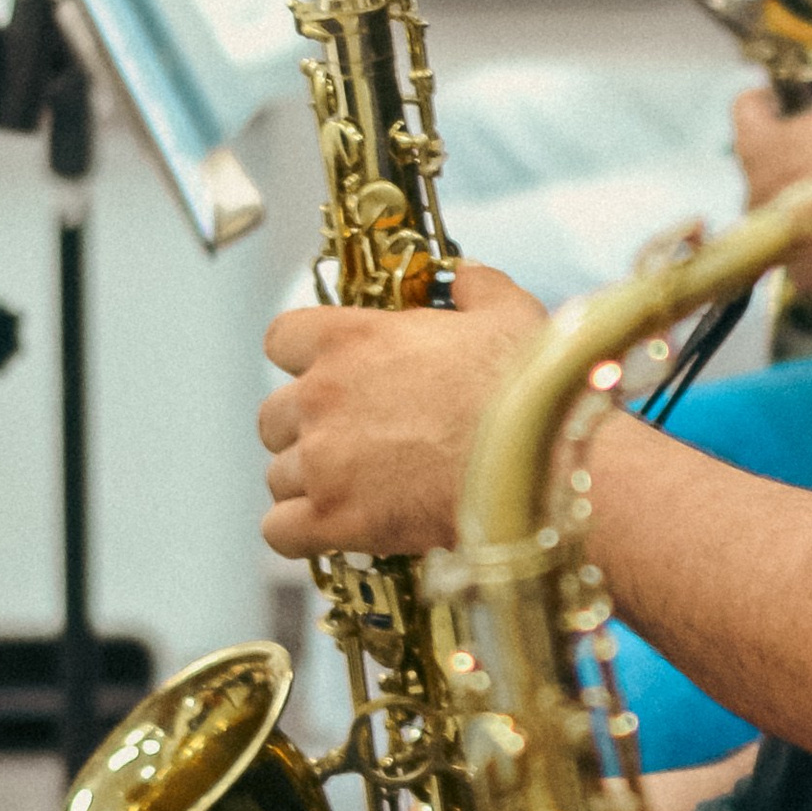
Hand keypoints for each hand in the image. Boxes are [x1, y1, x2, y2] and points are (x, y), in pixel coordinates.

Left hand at [259, 259, 544, 558]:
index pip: (281, 339)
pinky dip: (301, 535)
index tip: (331, 374)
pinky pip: (280, 531)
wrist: (538, 460)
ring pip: (278, 476)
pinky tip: (333, 532)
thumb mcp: (507, 313)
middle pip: (273, 416)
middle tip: (351, 444)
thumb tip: (462, 275)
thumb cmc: (525, 386)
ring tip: (356, 494)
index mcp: (350, 338)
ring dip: (309, 486)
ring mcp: (322, 461)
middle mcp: (322, 396)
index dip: (303, 359)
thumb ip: (474, 287)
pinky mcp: (334, 519)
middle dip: (305, 431)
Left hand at [732, 0, 811, 293]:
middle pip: (766, 162)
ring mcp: (782, 242)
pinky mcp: (811, 275)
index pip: (746, 110)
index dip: (764, 97)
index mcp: (763, 147)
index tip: (779, 93)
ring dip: (811, 194)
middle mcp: (759, 195)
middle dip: (794, 148)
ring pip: (789, 208)